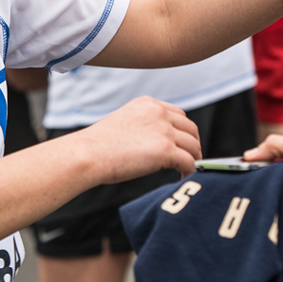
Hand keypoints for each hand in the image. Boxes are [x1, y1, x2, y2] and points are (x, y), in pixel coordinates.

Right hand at [73, 96, 201, 184]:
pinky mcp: (165, 150)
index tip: (183, 144)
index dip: (183, 132)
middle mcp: (159, 113)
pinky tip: (184, 177)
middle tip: (190, 159)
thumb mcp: (123, 121)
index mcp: (148, 104)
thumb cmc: (98, 144)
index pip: (178, 115)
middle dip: (193, 144)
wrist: (88, 154)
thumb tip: (154, 142)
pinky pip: (189, 161)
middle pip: (190, 128)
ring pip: (193, 145)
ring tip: (188, 171)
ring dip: (194, 159)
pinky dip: (191, 171)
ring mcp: (164, 131)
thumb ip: (142, 124)